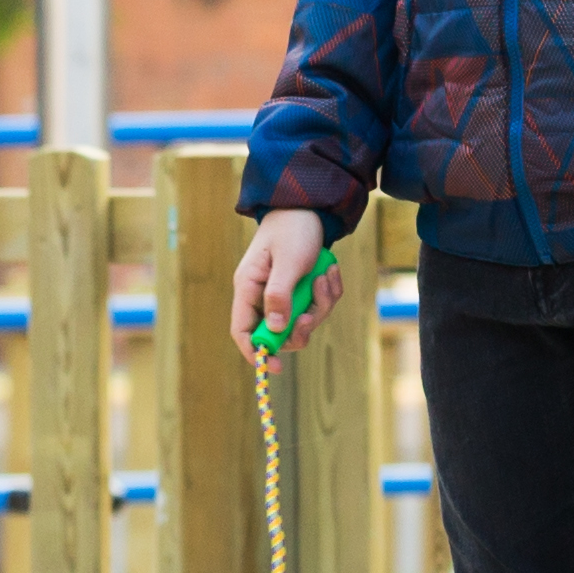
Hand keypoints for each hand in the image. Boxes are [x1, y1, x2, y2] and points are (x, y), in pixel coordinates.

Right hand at [230, 208, 329, 358]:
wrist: (310, 206)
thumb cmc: (293, 229)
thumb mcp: (288, 262)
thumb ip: (280, 296)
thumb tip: (275, 331)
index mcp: (248, 287)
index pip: (242, 330)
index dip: (255, 351)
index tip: (273, 366)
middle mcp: (263, 294)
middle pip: (277, 332)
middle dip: (299, 328)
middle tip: (311, 316)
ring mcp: (284, 292)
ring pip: (302, 320)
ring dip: (319, 306)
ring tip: (326, 277)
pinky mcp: (302, 288)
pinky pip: (317, 306)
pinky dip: (328, 293)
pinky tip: (331, 272)